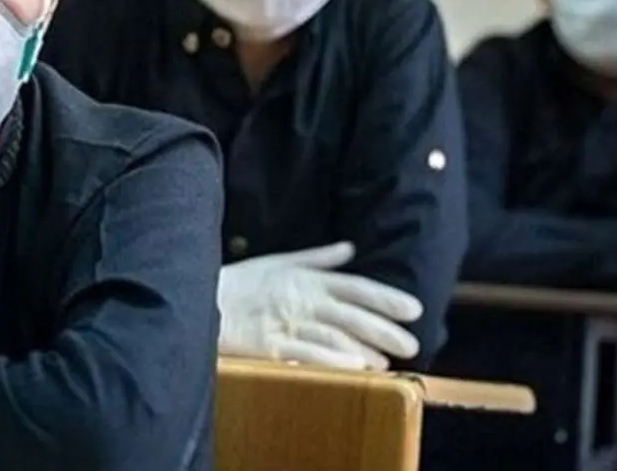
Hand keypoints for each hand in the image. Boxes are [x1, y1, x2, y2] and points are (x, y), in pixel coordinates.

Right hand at [217, 241, 422, 369]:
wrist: (202, 298)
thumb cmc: (243, 282)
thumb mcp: (280, 261)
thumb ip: (318, 258)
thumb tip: (349, 248)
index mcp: (307, 279)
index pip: (355, 287)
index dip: (385, 297)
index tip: (414, 309)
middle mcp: (302, 299)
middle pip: (350, 313)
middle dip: (382, 328)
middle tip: (411, 343)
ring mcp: (286, 321)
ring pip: (331, 334)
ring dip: (360, 347)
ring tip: (384, 362)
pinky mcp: (269, 344)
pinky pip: (303, 352)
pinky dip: (329, 359)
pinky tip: (351, 368)